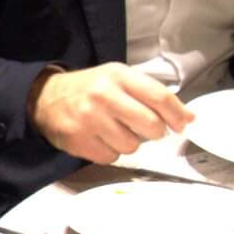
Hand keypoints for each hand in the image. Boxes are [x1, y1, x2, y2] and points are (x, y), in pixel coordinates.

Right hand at [28, 62, 192, 162]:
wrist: (45, 98)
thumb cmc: (90, 89)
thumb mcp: (119, 79)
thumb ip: (152, 95)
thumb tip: (188, 118)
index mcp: (118, 76)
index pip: (159, 97)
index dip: (177, 114)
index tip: (183, 125)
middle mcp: (103, 96)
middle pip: (150, 125)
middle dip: (153, 132)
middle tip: (144, 128)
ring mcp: (89, 119)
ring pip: (131, 146)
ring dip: (128, 142)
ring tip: (114, 130)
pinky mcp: (78, 140)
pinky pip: (110, 157)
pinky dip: (110, 152)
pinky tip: (100, 139)